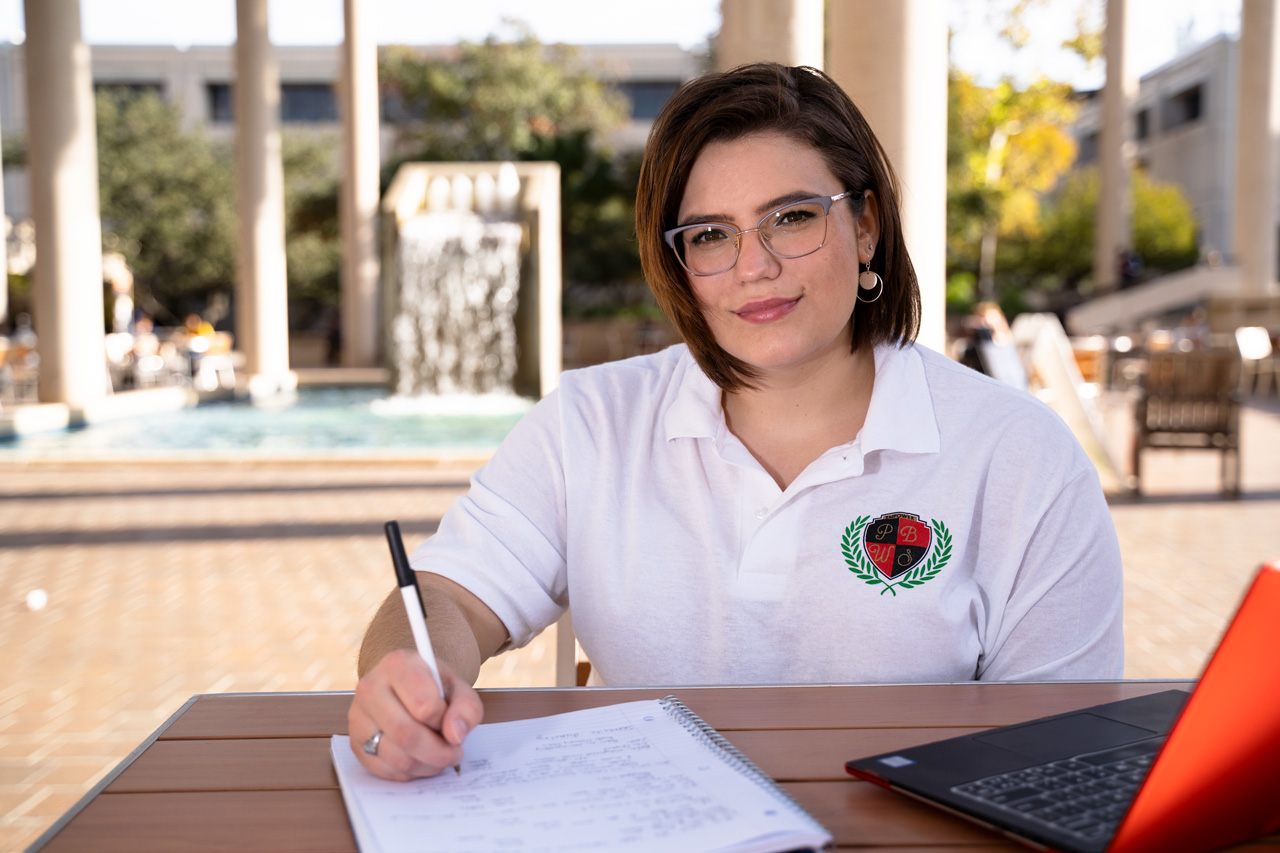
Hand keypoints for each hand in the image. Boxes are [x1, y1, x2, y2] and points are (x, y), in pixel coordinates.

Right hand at [348, 648, 484, 780]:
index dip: (444, 721)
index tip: (450, 721)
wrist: (406, 686)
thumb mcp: (458, 688)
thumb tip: (455, 735)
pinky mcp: (354, 742)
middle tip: (455, 752)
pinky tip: (420, 760)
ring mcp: (357, 716)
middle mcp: (370, 687)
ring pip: (396, 757)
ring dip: (427, 766)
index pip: (424, 705)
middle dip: (439, 752)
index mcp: (397, 664)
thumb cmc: (433, 687)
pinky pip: (385, 770)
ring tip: (440, 756)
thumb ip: (466, 708)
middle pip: (407, 735)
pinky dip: (409, 773)